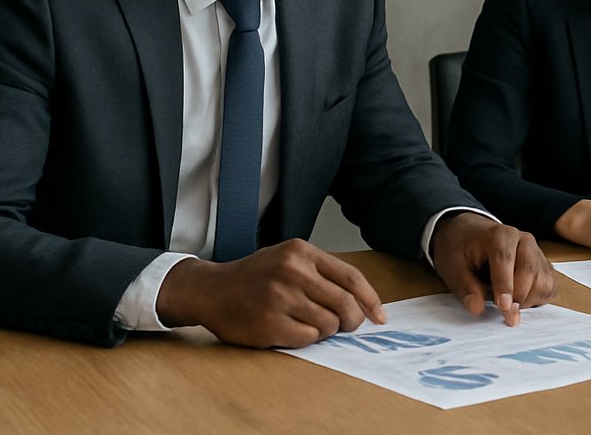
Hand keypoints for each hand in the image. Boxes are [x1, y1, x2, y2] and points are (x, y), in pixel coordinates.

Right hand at [156, 238, 385, 348]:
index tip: (380, 316)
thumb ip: (321, 273)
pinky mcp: (270, 323)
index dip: (371, 300)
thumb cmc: (255, 276)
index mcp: (302, 252)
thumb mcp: (288, 258)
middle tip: (346, 326)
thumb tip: (361, 301)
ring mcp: (280, 298)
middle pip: (345, 304)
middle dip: (352, 320)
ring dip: (326, 331)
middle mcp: (293, 272)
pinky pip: (308, 339)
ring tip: (310, 324)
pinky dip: (308, 340)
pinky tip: (293, 331)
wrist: (211, 290)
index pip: (351, 278)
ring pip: (329, 324)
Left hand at [429, 212, 554, 325]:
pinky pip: (549, 286)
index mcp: (500, 235)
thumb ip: (465, 288)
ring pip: (543, 280)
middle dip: (519, 297)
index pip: (505, 259)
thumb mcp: (452, 267)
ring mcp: (536, 252)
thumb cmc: (460, 249)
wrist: (470, 235)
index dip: (505, 285)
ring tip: (507, 305)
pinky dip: (538, 299)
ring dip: (528, 300)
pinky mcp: (543, 265)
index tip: (505, 307)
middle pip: (529, 270)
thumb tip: (476, 309)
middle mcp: (523, 240)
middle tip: (506, 317)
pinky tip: (519, 301)